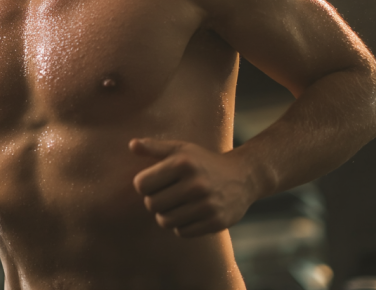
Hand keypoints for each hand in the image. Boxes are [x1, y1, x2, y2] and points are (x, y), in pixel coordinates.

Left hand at [129, 138, 256, 236]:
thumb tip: (132, 144)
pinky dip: (182, 225)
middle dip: (154, 201)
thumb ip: (154, 147)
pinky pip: (182, 232)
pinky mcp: (216, 222)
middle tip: (166, 195)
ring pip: (165, 221)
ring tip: (176, 205)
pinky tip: (191, 213)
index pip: (141, 184)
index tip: (154, 182)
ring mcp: (207, 205)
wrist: (243, 177)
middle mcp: (196, 184)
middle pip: (152, 205)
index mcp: (183, 163)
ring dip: (166, 215)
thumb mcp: (181, 149)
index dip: (144, 184)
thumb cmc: (203, 162)